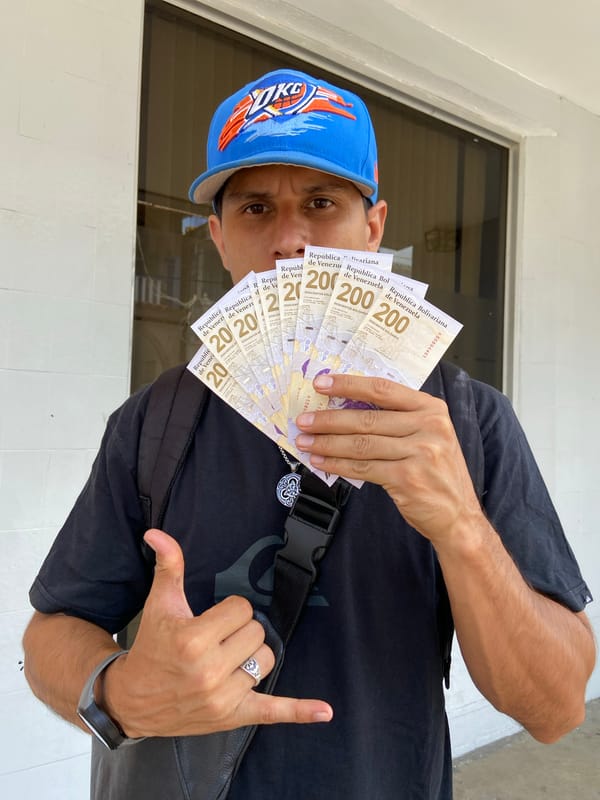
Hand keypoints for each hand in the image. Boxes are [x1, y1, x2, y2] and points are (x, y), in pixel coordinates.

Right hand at [103, 529, 332, 736]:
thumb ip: (168, 565)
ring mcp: (223, 696)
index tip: (212, 619)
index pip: (241, 609)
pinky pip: (273, 711)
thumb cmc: (151, 646)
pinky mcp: (233, 716)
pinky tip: (325, 711)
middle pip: (257, 633)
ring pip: (267, 660)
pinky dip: (300, 711)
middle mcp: (209, 670)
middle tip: (218, 640)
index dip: (229, 611)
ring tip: (228, 659)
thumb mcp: (160, 603)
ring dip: (253, 656)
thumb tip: (157, 533)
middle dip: (241, 631)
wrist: (132, 700)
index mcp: (193, 639)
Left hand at [295, 373, 482, 547]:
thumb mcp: (428, 435)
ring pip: (361, 444)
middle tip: (304, 420)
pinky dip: (337, 465)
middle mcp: (428, 427)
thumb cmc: (436, 471)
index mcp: (431, 409)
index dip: (349, 385)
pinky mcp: (407, 478)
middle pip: (367, 419)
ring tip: (305, 442)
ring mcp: (419, 453)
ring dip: (327, 443)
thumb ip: (398, 419)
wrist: (457, 514)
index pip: (382, 389)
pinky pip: (362, 467)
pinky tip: (321, 462)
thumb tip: (347, 408)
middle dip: (329, 419)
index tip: (321, 383)